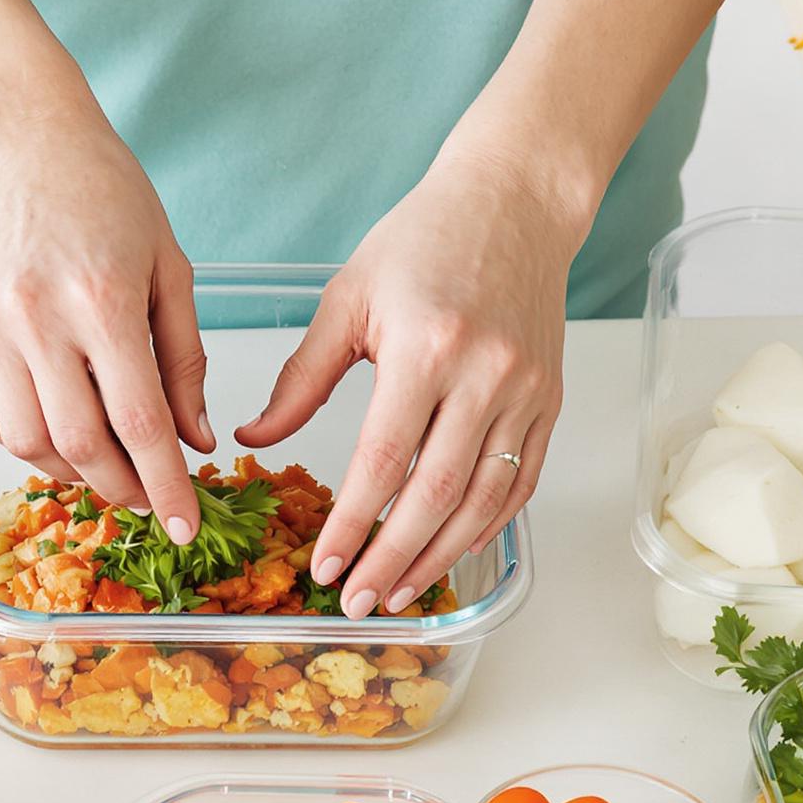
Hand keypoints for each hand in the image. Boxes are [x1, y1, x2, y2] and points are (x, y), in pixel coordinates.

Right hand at [0, 105, 214, 541]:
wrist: (14, 138)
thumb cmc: (103, 192)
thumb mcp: (168, 265)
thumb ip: (184, 357)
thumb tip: (192, 440)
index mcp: (101, 301)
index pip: (140, 425)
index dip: (166, 487)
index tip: (186, 526)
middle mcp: (36, 320)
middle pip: (79, 445)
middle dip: (121, 488)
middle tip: (147, 497)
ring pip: (25, 441)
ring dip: (69, 469)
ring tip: (102, 461)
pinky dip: (19, 436)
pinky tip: (50, 422)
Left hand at [239, 146, 576, 617]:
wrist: (514, 201)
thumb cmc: (422, 241)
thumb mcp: (347, 300)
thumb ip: (301, 378)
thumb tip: (253, 440)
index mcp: (426, 349)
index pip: (382, 462)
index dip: (352, 524)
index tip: (324, 567)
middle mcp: (485, 376)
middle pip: (436, 495)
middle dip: (392, 559)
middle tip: (357, 601)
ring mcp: (527, 392)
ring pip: (484, 500)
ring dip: (440, 557)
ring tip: (399, 592)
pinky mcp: (549, 401)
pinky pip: (519, 482)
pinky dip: (485, 527)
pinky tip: (448, 552)